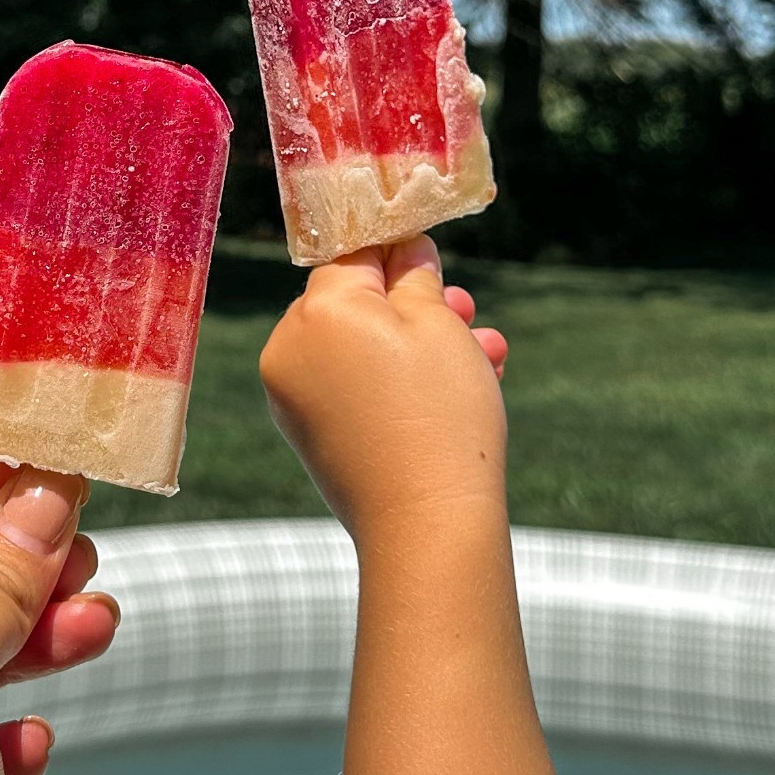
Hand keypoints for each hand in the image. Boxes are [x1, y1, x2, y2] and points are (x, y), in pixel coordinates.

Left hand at [259, 236, 507, 536]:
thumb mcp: (438, 326)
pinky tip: (457, 388)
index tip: (430, 254)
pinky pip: (353, 388)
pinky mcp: (309, 435)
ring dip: (419, 345)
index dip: (396, 248)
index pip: (352, 253)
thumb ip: (415, 278)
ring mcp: (293, 396)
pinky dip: (396, 382)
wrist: (426, 526)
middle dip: (416, 305)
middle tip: (467, 309)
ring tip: (484, 352)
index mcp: (317, 310)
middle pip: (354, 304)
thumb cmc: (439, 415)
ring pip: (361, 349)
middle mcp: (290, 349)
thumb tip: (404, 251)